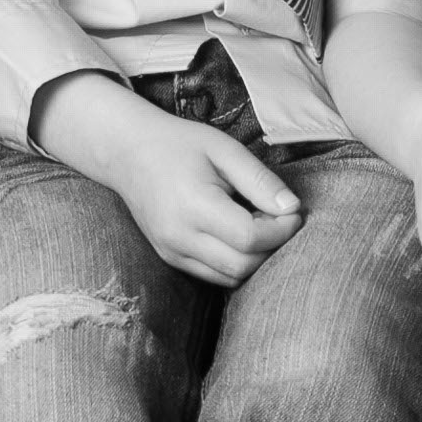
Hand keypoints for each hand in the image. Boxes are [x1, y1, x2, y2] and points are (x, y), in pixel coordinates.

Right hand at [36, 75, 302, 287]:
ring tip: (260, 225)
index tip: (293, 212)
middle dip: (272, 247)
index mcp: (194, 206)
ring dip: (256, 259)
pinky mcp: (170, 258)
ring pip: (230, 277)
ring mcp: (171, 252)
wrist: (127, 153)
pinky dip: (236, 263)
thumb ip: (260, 180)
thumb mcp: (225, 149)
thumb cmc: (180, 144)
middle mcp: (178, 237)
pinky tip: (240, 235)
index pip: (250, 238)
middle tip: (280, 219)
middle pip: (242, 265)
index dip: (281, 230)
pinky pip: (214, 275)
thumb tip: (293, 209)